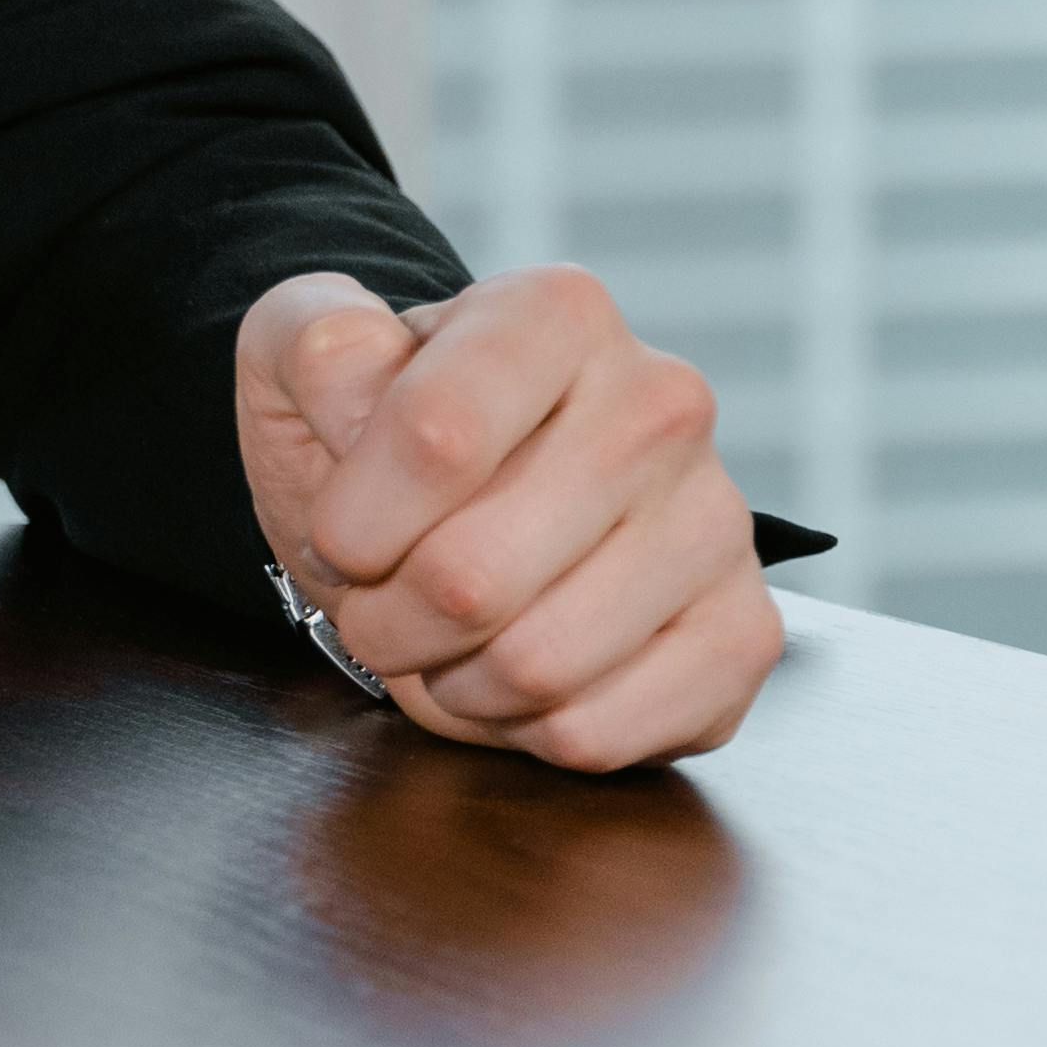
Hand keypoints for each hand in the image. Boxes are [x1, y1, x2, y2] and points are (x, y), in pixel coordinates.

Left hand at [236, 264, 779, 771]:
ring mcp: (718, 521)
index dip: (352, 522)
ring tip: (445, 637)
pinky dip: (524, 731)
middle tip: (378, 605)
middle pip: (474, 576)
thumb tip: (356, 378)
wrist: (456, 501)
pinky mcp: (745, 633)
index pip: (437, 439)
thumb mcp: (302, 357)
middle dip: (386, 620)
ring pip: (537, 667)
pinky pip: (600, 732)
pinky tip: (514, 678)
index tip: (336, 535)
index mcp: (556, 314)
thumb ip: (315, 345)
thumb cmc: (373, 429)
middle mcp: (662, 402)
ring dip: (450, 682)